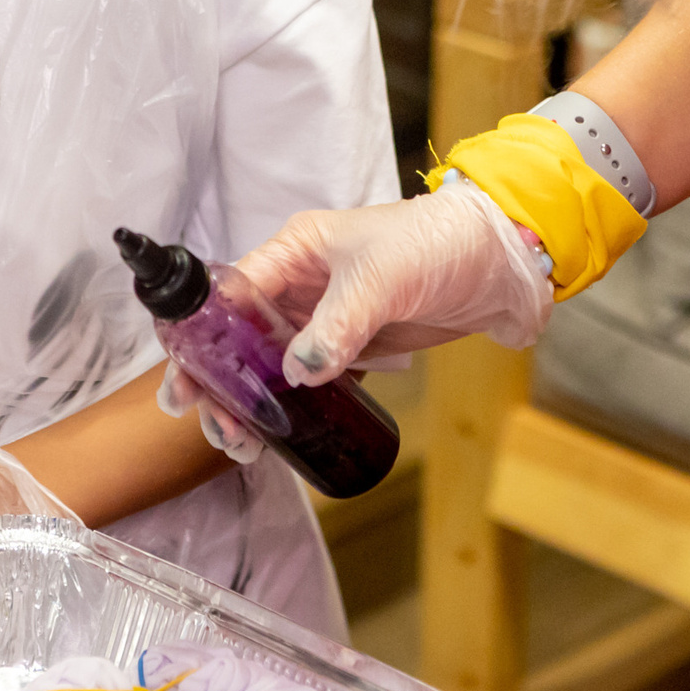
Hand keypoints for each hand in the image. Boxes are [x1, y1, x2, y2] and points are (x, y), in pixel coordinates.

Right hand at [158, 185, 550, 450]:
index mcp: (294, 251)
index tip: (186, 382)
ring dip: (253, 404)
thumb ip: (337, 325)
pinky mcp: (357, 347)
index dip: (202, 338)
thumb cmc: (437, 245)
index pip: (230, 295)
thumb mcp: (380, 279)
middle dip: (221, 384)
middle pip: (241, 339)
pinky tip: (280, 438)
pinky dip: (293, 409)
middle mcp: (301, 284)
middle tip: (219, 428)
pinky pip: (312, 382)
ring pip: (272, 367)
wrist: (503, 264)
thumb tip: (298, 373)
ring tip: (243, 445)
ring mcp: (328, 318)